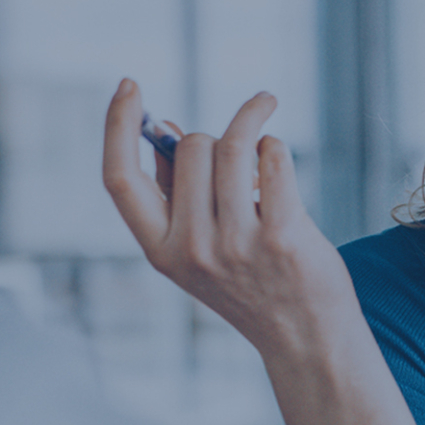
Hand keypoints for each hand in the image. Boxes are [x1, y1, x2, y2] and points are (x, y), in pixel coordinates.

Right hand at [100, 80, 358, 362]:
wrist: (306, 339)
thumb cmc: (254, 282)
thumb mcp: (200, 248)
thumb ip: (180, 193)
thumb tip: (167, 127)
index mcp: (161, 251)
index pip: (119, 179)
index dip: (118, 126)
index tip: (129, 85)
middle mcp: (192, 250)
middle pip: (191, 149)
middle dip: (214, 137)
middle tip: (237, 154)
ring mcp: (237, 246)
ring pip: (232, 147)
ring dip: (250, 123)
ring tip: (263, 124)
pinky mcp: (282, 237)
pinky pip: (272, 158)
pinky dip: (274, 145)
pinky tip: (277, 156)